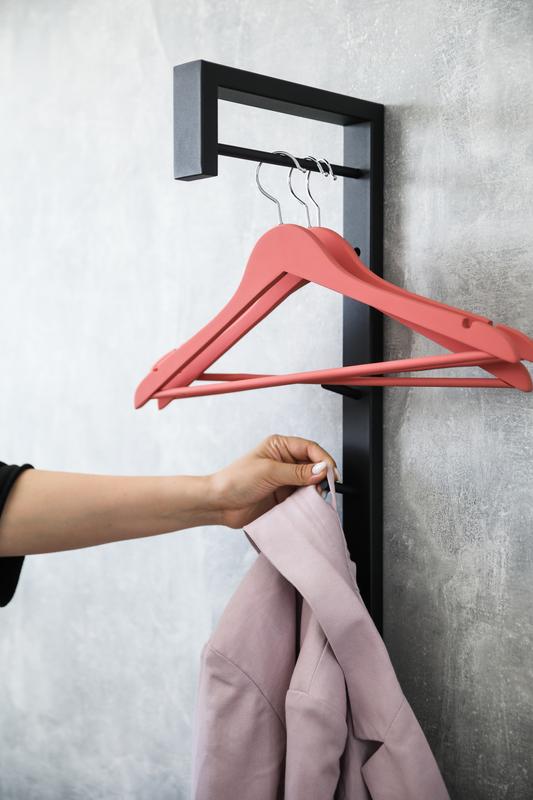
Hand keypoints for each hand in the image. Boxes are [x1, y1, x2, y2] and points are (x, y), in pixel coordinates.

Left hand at [208, 434, 339, 528]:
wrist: (219, 504)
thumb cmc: (236, 481)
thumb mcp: (269, 472)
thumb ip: (297, 472)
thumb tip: (321, 470)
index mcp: (280, 446)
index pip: (310, 448)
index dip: (323, 459)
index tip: (331, 473)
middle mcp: (284, 461)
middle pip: (313, 466)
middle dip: (321, 476)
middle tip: (324, 488)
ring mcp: (284, 479)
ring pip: (310, 483)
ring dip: (315, 490)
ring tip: (315, 498)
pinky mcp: (283, 496)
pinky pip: (302, 497)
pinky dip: (307, 502)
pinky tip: (307, 505)